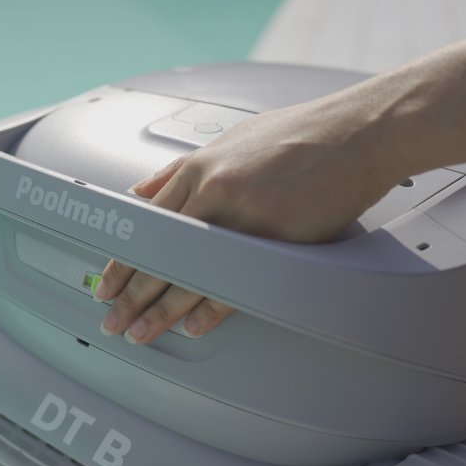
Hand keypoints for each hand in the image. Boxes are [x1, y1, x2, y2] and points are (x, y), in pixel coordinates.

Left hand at [93, 94, 405, 343]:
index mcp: (198, 169)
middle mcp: (212, 193)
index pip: (144, 225)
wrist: (359, 133)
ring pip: (188, 275)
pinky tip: (189, 327)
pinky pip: (234, 284)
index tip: (106, 284)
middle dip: (129, 293)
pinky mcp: (275, 240)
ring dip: (158, 310)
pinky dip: (209, 310)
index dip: (122, 260)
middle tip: (110, 318)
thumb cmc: (299, 133)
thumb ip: (180, 170)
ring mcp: (242, 218)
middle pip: (158, 255)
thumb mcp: (229, 140)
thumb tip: (142, 192)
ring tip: (137, 332)